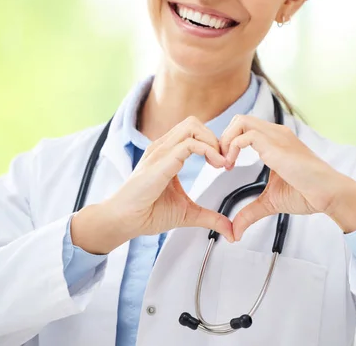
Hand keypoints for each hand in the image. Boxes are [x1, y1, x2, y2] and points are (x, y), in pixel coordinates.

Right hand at [71, 117, 233, 253]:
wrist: (124, 221)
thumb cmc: (148, 213)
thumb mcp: (188, 213)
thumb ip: (210, 217)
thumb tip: (231, 231)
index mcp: (167, 154)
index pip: (194, 132)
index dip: (213, 144)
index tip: (224, 165)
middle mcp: (163, 148)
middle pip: (194, 123)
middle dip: (216, 138)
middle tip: (225, 161)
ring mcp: (160, 152)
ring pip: (193, 126)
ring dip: (213, 142)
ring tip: (221, 163)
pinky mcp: (161, 161)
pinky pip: (190, 144)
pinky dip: (208, 151)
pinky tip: (216, 166)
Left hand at [220, 115, 355, 239]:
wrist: (329, 195)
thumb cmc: (307, 194)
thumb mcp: (270, 202)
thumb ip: (250, 213)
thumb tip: (235, 233)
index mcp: (275, 141)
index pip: (244, 128)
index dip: (229, 143)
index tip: (224, 165)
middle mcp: (275, 134)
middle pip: (239, 119)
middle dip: (223, 138)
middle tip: (220, 163)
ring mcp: (276, 137)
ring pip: (240, 121)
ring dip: (225, 141)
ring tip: (225, 164)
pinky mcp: (276, 146)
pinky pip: (245, 135)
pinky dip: (231, 147)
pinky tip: (231, 165)